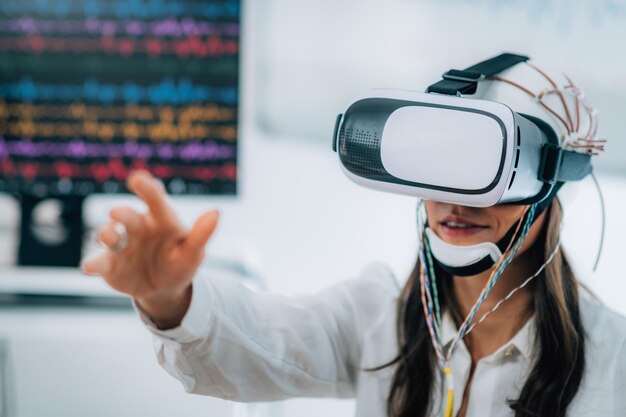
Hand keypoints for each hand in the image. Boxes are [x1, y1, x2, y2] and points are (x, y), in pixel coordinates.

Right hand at [82, 170, 219, 327]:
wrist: (164, 288)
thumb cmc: (180, 262)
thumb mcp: (194, 252)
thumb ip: (202, 234)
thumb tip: (216, 213)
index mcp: (160, 219)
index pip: (154, 199)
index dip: (146, 188)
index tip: (137, 179)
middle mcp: (137, 227)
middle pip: (127, 215)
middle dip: (122, 214)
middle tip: (118, 213)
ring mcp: (121, 245)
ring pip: (108, 234)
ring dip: (106, 233)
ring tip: (110, 237)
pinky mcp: (109, 265)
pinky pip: (98, 262)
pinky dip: (92, 263)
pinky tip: (90, 267)